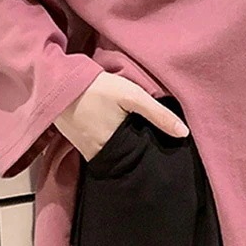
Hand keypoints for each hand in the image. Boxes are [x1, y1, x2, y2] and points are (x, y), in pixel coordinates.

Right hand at [53, 72, 189, 160]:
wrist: (61, 84)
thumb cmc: (99, 88)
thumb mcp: (132, 95)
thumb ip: (158, 114)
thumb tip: (184, 134)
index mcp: (117, 148)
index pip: (143, 160)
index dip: (155, 156)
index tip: (169, 152)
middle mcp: (102, 156)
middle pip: (130, 161)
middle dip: (142, 156)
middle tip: (155, 144)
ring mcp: (89, 153)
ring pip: (117, 157)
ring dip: (128, 151)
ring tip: (141, 140)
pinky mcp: (81, 146)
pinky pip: (103, 152)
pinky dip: (114, 146)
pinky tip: (121, 135)